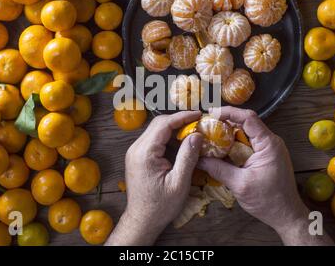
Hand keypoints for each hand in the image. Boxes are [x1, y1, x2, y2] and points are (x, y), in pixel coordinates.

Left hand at [106, 111, 202, 245]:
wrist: (142, 220)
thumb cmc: (161, 205)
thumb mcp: (179, 183)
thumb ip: (188, 156)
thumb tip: (197, 135)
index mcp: (145, 153)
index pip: (164, 124)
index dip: (182, 116)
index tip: (199, 114)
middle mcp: (136, 148)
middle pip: (158, 124)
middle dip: (179, 120)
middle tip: (198, 123)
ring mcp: (135, 152)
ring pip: (156, 130)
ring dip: (174, 129)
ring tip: (193, 132)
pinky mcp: (138, 157)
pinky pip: (154, 140)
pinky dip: (168, 138)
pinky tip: (182, 144)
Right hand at [197, 107, 333, 245]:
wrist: (286, 216)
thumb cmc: (268, 201)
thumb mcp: (239, 184)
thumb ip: (218, 169)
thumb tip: (198, 159)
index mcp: (268, 144)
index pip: (248, 117)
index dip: (229, 112)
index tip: (211, 114)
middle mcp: (270, 142)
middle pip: (245, 124)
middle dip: (224, 124)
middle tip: (205, 127)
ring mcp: (268, 149)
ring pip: (245, 134)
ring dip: (227, 135)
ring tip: (208, 137)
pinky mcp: (265, 157)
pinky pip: (247, 145)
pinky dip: (233, 146)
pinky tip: (220, 151)